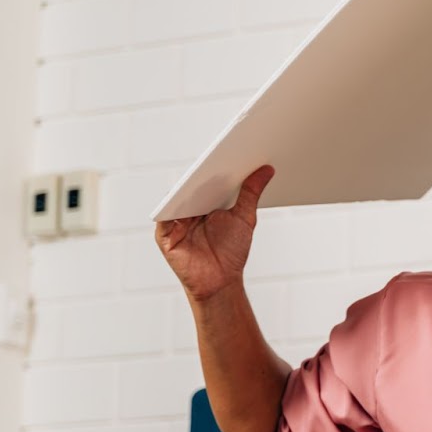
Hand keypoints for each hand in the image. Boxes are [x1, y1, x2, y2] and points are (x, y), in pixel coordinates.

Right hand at [155, 165, 274, 304]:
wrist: (220, 281)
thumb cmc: (231, 251)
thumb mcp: (244, 218)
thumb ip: (251, 192)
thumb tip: (266, 169)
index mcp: (204, 201)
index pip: (206, 179)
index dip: (215, 165)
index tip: (228, 149)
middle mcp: (187, 207)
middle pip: (191, 185)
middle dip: (202, 172)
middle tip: (217, 156)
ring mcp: (174, 220)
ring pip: (177, 197)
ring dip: (187, 186)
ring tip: (202, 174)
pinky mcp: (164, 233)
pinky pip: (165, 215)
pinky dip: (172, 206)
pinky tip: (184, 197)